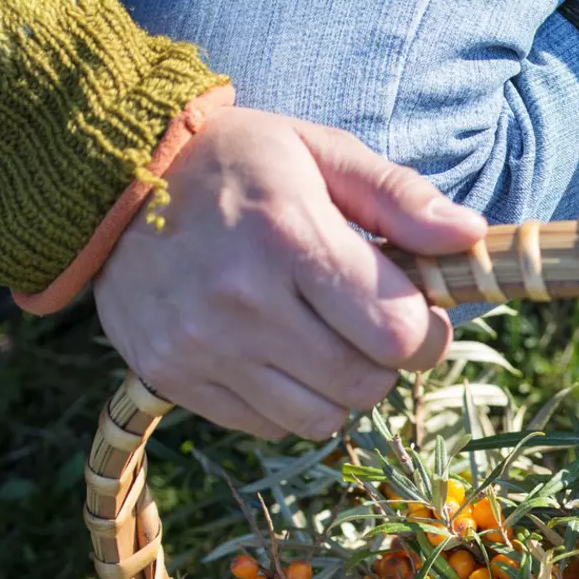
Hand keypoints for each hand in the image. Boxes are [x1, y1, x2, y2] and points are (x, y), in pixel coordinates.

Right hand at [93, 107, 486, 438]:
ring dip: (336, 388)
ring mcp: (200, 345)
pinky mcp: (170, 376)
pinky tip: (269, 349)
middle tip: (364, 323)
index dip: (425, 332)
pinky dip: (285, 401)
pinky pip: (268, 427)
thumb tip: (472, 236)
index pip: (399, 334)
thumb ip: (400, 198)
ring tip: (316, 336)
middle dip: (383, 361)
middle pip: (366, 384)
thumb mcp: (320, 152)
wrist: (106, 177)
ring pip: (320, 419)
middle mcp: (241, 301)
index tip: (414, 311)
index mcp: (288, 237)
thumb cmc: (235, 161)